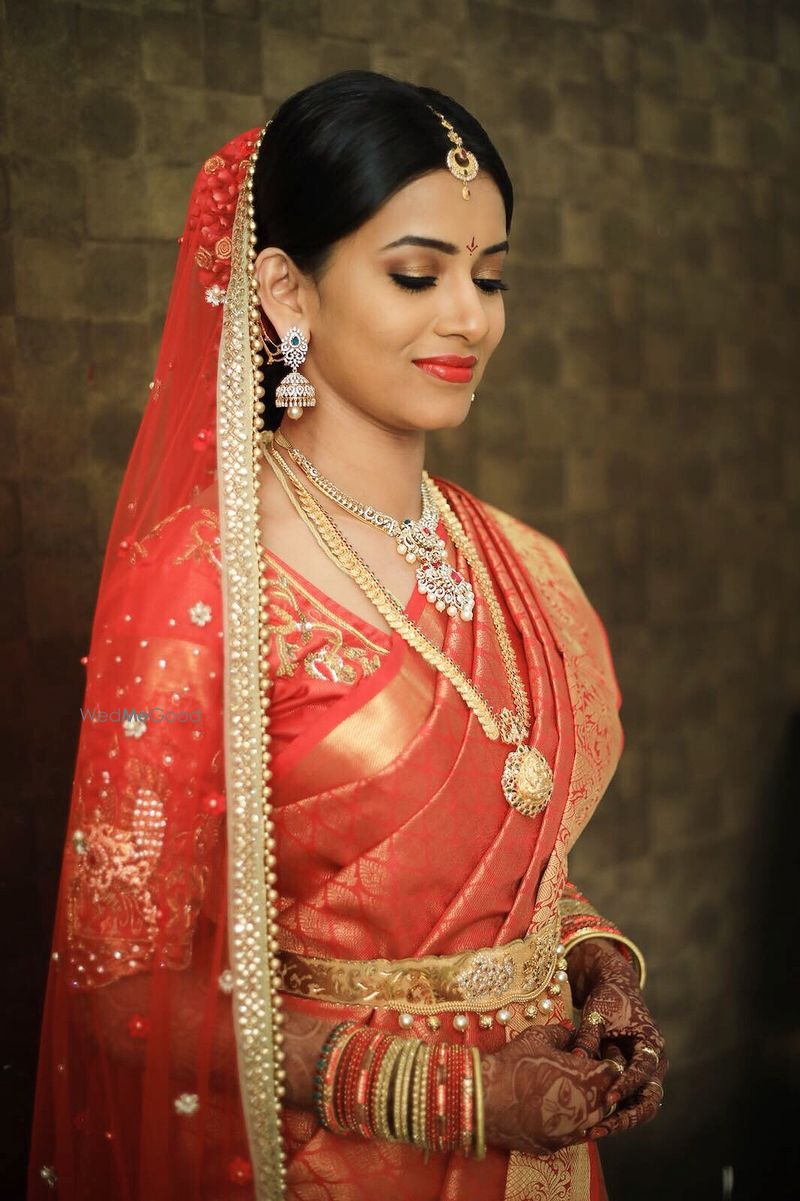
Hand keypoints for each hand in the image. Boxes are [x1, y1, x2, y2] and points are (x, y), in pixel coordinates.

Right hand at [482, 1022, 620, 1154]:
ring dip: (589, 1106)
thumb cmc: (515, 1064)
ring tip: (571, 1092)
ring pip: (595, 1120)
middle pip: (609, 1098)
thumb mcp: (538, 1038)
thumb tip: (571, 1030)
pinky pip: (574, 1135)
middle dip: (601, 1086)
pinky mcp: (557, 1146)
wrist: (486, 1100)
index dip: (609, 1060)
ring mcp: (573, 1131)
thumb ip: (561, 1033)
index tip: (601, 1055)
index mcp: (588, 1079)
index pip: (615, 1070)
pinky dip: (571, 1123)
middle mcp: (588, 1109)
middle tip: (586, 1073)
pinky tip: (557, 1110)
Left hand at [566, 939, 667, 1139]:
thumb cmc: (608, 999)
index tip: (608, 1098)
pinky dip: (614, 1113)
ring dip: (620, 1120)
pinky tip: (590, 1124)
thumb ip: (589, 1037)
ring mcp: (646, 1074)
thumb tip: (575, 1060)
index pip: (643, 1070)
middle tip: (601, 1128)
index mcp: (652, 1043)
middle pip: (649, 1099)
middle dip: (627, 1117)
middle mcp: (654, 1063)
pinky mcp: (633, 1079)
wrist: (615, 990)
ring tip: (592, 1132)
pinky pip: (628, 1102)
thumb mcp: (597, 1014)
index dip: (627, 1084)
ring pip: (640, 1106)